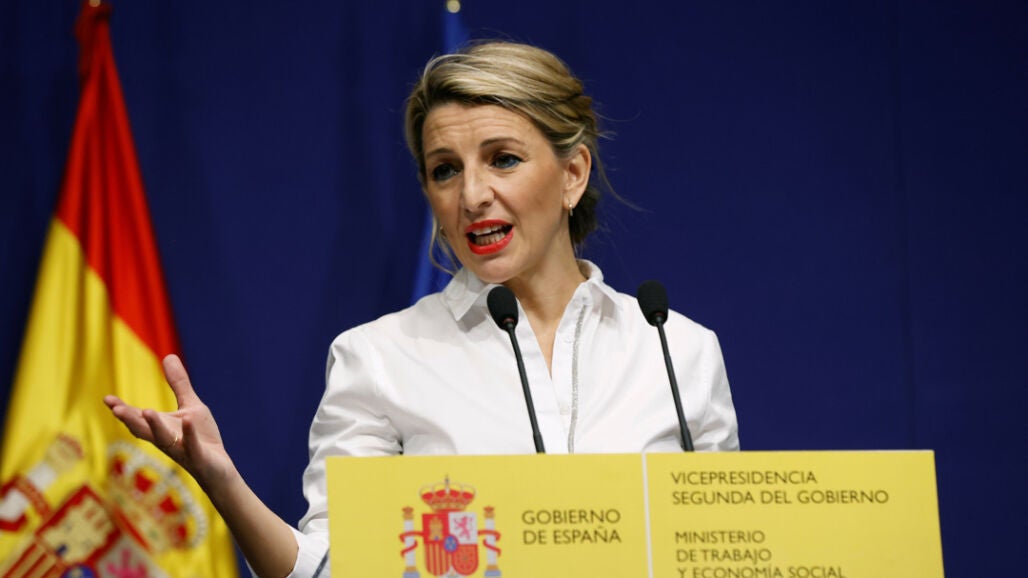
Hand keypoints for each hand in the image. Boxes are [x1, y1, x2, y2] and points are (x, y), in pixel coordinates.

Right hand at [104, 354, 235, 489]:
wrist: (219, 468)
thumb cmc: (202, 438)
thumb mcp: (190, 407)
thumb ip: (179, 384)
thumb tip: (168, 356)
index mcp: (161, 428)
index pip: (138, 419)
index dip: (122, 410)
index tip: (106, 399)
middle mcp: (166, 440)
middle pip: (143, 431)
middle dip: (130, 420)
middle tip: (116, 409)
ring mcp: (181, 450)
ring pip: (163, 440)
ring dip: (154, 426)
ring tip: (146, 410)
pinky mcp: (199, 457)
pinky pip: (192, 446)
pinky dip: (188, 434)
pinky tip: (187, 419)